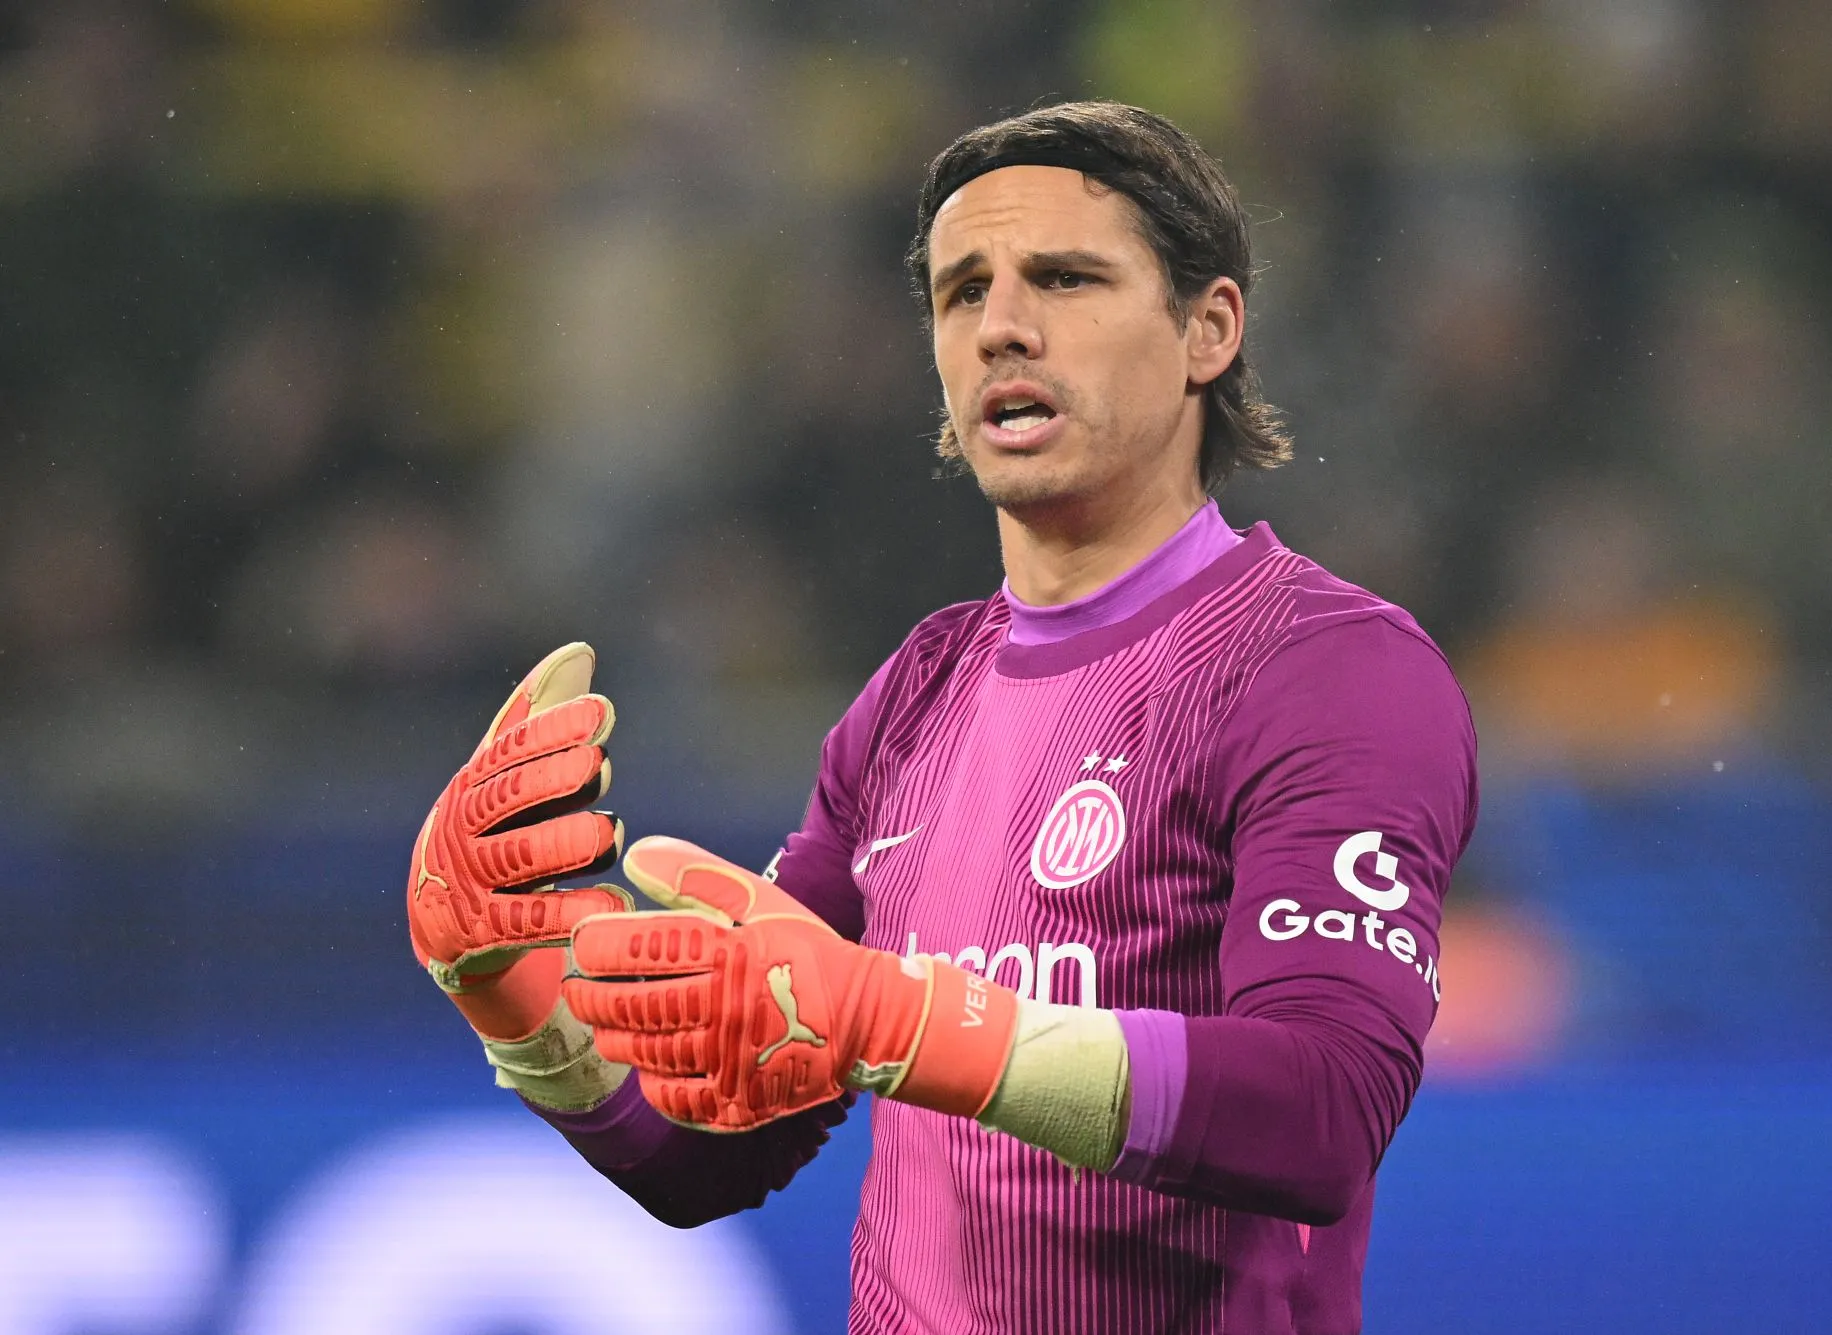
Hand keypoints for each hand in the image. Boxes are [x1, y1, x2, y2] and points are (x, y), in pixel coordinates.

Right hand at [407, 642, 629, 1039]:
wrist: (449, 932)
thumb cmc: (496, 837)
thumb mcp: (511, 780)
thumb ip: (542, 720)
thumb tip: (580, 652)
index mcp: (473, 784)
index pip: (510, 750)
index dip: (554, 729)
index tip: (601, 713)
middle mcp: (463, 828)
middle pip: (507, 799)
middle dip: (552, 779)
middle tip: (598, 765)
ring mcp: (469, 882)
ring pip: (518, 858)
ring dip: (564, 844)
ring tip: (607, 833)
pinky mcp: (480, 934)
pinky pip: (528, 923)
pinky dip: (571, 913)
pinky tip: (614, 904)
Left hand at [564, 837, 1019, 1131]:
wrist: (865, 1018)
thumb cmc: (803, 952)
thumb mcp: (759, 901)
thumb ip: (696, 877)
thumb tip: (634, 856)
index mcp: (731, 952)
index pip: (645, 949)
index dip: (601, 947)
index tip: (582, 944)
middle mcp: (728, 1006)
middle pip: (637, 1006)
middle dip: (593, 999)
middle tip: (577, 992)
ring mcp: (734, 1059)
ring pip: (650, 1053)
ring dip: (615, 1040)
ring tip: (604, 1028)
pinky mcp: (741, 1100)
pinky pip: (678, 1099)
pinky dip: (652, 1084)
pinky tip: (646, 1068)